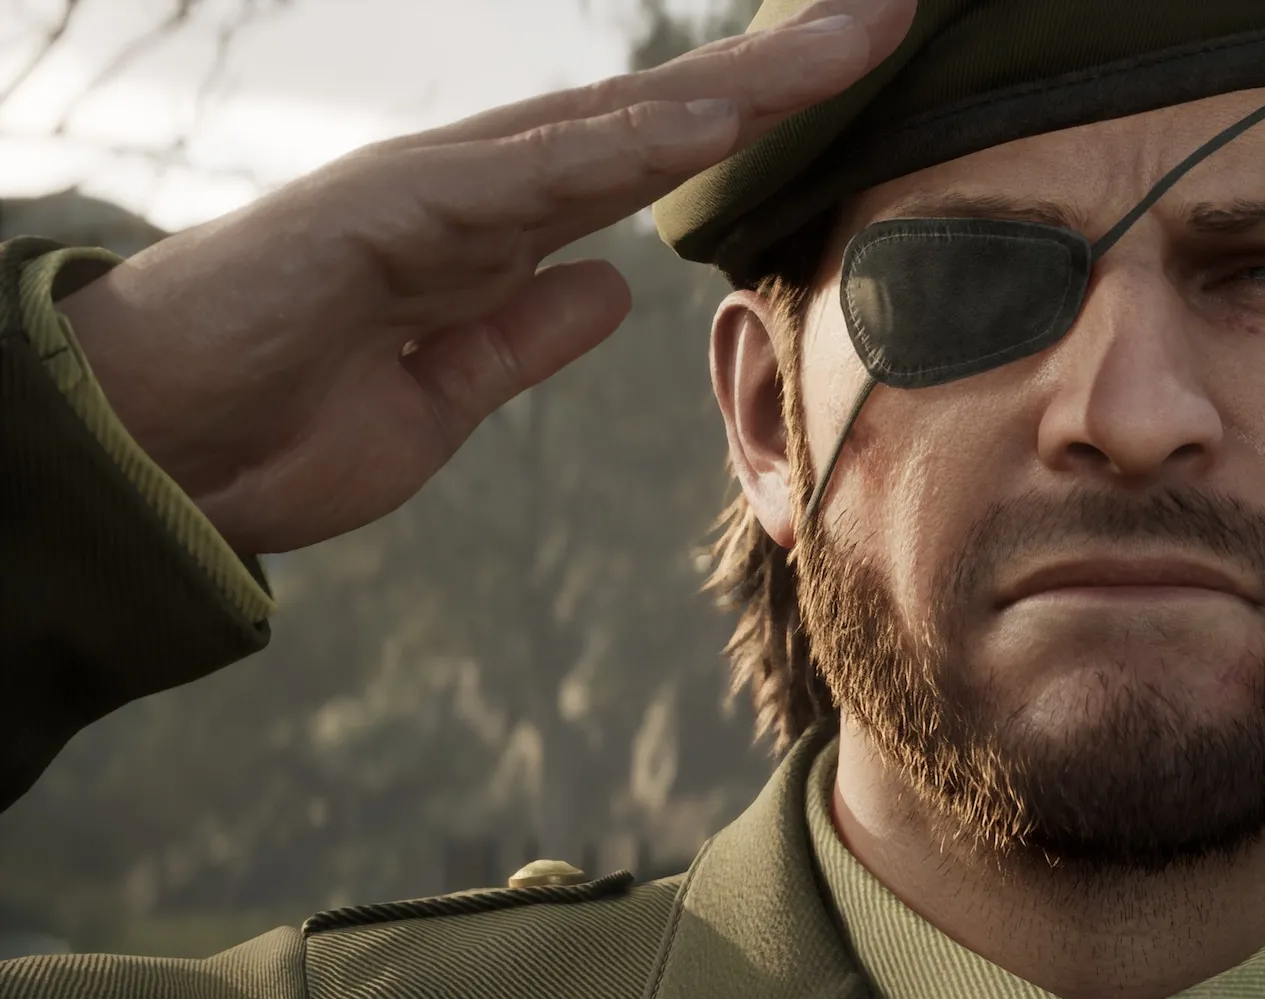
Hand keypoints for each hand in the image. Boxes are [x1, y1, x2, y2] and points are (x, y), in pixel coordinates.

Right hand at [54, 0, 913, 554]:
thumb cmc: (280, 428)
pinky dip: (618, 146)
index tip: (854, 91)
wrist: (154, 466)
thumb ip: (523, 339)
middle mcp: (479, 192)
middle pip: (652, 116)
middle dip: (775, 71)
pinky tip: (709, 118)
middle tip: (888, 17)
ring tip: (843, 40)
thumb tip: (606, 291)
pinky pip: (522, 176)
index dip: (754, 124)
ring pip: (606, 121)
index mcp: (499, 235)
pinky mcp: (382, 213)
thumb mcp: (445, 397)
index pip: (651, 161)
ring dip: (730, 82)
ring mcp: (432, 191)